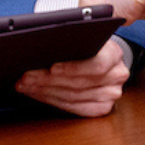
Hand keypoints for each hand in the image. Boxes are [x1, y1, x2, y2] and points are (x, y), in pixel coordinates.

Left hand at [15, 38, 129, 116]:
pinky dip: (52, 101)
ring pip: (73, 96)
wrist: (101, 56)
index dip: (73, 68)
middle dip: (48, 80)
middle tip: (27, 77)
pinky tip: (38, 94)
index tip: (51, 68)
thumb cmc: (88, 45)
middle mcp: (117, 75)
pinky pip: (74, 107)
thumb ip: (72, 41)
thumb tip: (45, 47)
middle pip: (79, 83)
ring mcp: (111, 94)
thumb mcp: (83, 37)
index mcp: (115, 54)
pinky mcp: (102, 107)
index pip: (97, 65)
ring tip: (26, 85)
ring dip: (45, 91)